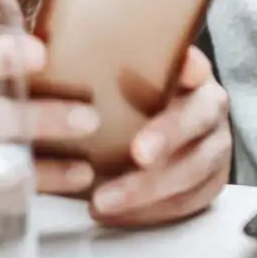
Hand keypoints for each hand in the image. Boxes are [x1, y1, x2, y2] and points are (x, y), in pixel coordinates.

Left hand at [85, 47, 230, 227]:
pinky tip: (115, 213)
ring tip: (103, 200)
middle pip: (197, 117)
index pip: (194, 62)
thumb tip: (42, 43)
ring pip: (194, 168)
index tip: (179, 68)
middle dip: (168, 135)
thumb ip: (92, 65)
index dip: (190, 66)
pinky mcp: (210, 181)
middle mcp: (207, 104)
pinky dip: (151, 211)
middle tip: (138, 154)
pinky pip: (187, 201)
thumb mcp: (107, 79)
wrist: (147, 140)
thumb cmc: (119, 103)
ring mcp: (214, 145)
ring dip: (148, 189)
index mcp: (186, 72)